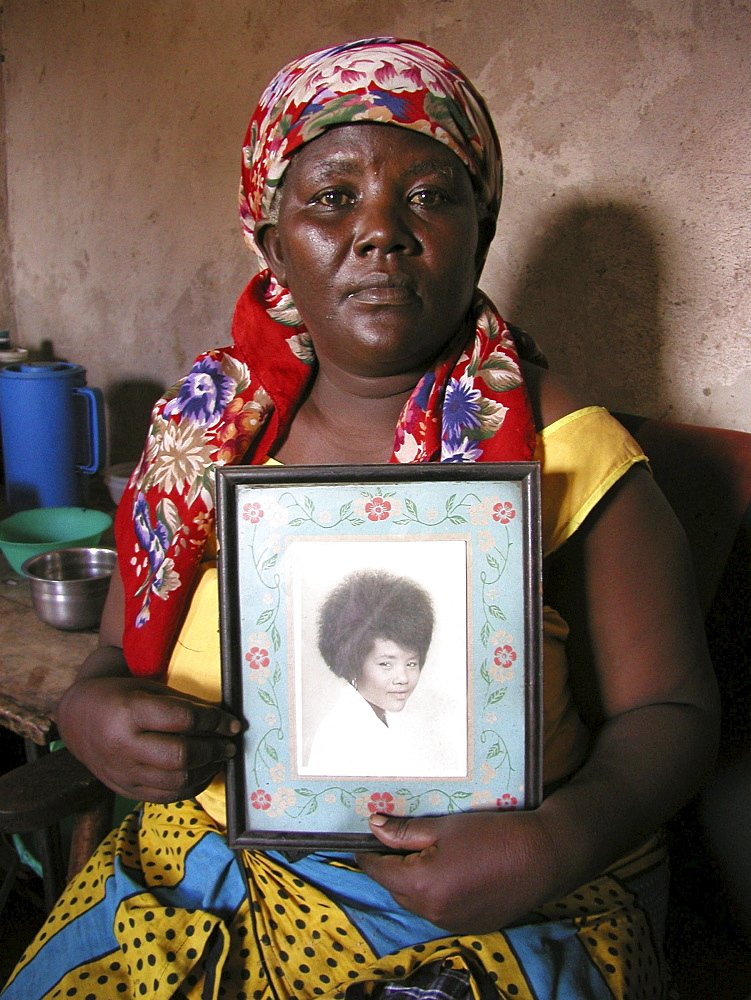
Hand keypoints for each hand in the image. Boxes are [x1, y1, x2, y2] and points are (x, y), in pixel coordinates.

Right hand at [58, 674, 240, 802]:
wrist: (78, 718)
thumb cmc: (120, 697)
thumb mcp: (149, 690)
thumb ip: (183, 705)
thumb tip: (223, 720)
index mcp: (129, 711)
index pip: (182, 719)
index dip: (214, 722)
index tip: (232, 723)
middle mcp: (123, 745)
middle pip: (180, 755)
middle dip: (213, 750)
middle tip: (230, 745)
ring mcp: (122, 772)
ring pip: (175, 781)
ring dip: (206, 771)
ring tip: (220, 759)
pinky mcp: (124, 790)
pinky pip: (164, 797)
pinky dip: (190, 788)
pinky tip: (203, 774)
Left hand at [356, 809, 558, 933]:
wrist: (541, 858)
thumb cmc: (492, 835)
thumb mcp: (444, 826)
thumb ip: (405, 832)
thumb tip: (374, 827)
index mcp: (421, 885)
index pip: (379, 871)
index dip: (368, 854)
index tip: (362, 841)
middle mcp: (432, 912)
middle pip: (396, 890)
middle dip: (391, 868)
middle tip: (394, 842)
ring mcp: (451, 924)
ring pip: (417, 902)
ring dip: (412, 883)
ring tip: (422, 856)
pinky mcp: (469, 926)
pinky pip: (439, 911)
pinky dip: (434, 894)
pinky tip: (447, 874)